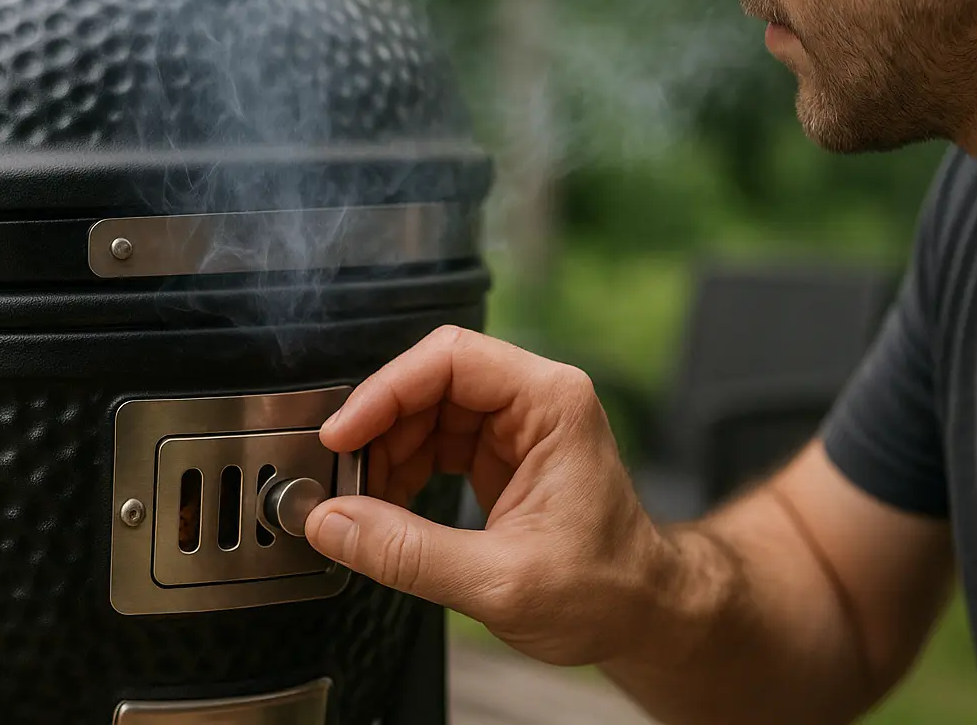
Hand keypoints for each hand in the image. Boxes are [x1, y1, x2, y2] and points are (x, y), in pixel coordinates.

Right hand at [304, 325, 671, 666]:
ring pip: (424, 412)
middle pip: (430, 382)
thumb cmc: (606, 592)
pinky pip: (433, 443)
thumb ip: (408, 552)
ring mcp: (516, 425)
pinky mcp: (500, 454)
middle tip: (341, 481)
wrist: (645, 616)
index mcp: (551, 403)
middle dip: (379, 430)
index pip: (451, 359)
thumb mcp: (500, 582)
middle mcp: (534, 400)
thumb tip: (331, 524)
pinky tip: (384, 512)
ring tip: (360, 507)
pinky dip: (401, 473)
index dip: (387, 390)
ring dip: (385, 455)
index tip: (343, 435)